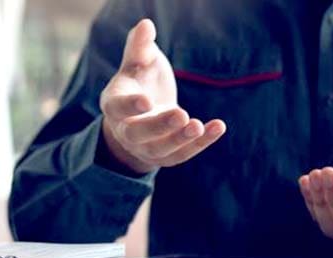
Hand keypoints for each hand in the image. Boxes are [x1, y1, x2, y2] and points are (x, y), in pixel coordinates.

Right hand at [100, 19, 225, 173]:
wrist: (142, 115)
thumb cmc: (139, 81)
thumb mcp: (138, 62)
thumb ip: (140, 46)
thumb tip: (146, 25)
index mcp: (114, 104)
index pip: (118, 107)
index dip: (130, 106)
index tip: (146, 101)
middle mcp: (126, 130)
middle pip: (138, 133)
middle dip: (159, 126)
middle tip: (180, 114)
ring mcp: (145, 147)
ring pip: (161, 149)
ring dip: (180, 139)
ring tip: (198, 125)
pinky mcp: (166, 156)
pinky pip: (183, 153)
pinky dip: (201, 143)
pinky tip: (218, 127)